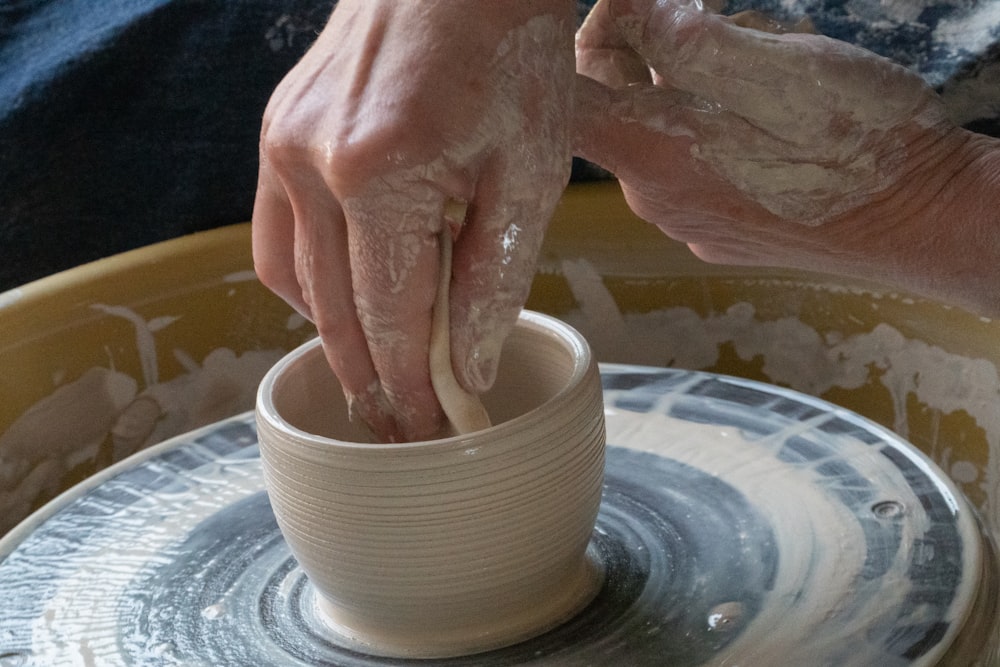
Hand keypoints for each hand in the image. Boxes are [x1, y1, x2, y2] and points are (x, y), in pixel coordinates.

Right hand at [253, 1, 574, 440]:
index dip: (407, 390)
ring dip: (334, 333)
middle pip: (333, 312)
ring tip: (379, 369)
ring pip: (292, 279)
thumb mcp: (529, 174)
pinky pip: (276, 232)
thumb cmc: (515, 53)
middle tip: (399, 426)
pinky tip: (349, 294)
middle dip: (370, 379)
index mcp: (378, 175)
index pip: (386, 321)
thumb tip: (464, 369)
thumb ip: (493, 280)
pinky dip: (311, 280)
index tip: (424, 435)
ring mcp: (283, 141)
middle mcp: (310, 162)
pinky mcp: (279, 128)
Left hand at [574, 0, 997, 309]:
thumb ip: (686, 40)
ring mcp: (687, 219)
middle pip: (608, 110)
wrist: (920, 221)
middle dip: (644, 48)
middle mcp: (654, 198)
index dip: (576, 44)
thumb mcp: (773, 67)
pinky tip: (766, 110)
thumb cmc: (854, 142)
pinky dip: (708, 122)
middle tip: (707, 16)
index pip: (562, 100)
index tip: (627, 7)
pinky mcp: (719, 228)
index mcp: (651, 156)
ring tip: (754, 59)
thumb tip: (635, 13)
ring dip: (684, 81)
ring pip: (656, 130)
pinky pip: (688, 162)